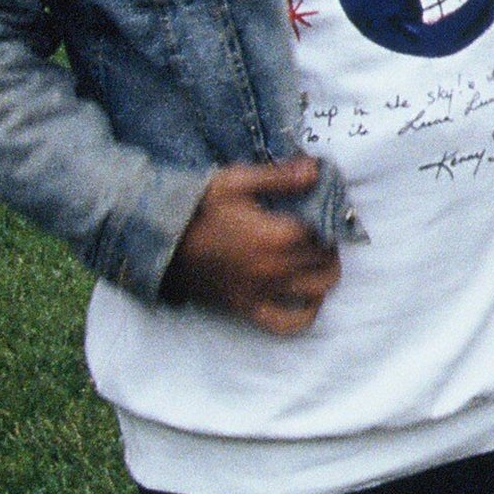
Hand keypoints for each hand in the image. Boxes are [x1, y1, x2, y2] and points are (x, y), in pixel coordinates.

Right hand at [161, 157, 341, 334]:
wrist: (162, 242)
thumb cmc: (199, 207)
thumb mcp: (237, 181)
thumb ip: (280, 177)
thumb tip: (316, 169)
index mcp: (277, 235)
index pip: (326, 229)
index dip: (332, 217)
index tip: (326, 207)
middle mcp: (276, 268)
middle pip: (326, 260)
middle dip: (330, 243)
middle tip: (319, 229)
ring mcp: (264, 293)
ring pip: (318, 291)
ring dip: (325, 274)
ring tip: (316, 258)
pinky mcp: (249, 309)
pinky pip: (288, 324)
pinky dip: (306, 313)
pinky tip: (307, 297)